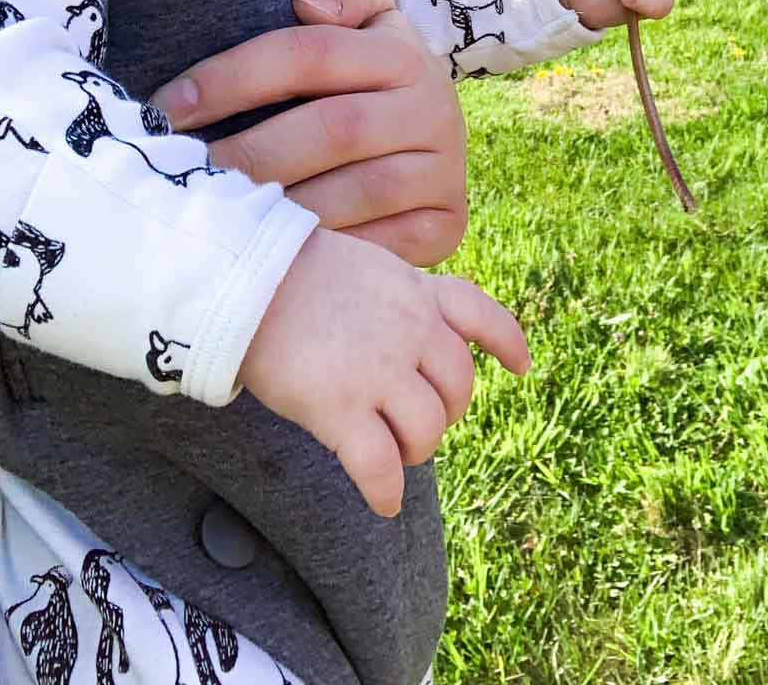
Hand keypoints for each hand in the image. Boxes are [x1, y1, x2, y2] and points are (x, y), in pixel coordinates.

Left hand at [150, 0, 467, 266]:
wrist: (434, 132)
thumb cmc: (366, 72)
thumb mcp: (363, 17)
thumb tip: (307, 2)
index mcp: (404, 52)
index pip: (310, 54)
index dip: (233, 77)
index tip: (168, 107)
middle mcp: (434, 110)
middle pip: (332, 129)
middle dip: (248, 153)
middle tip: (184, 174)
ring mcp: (442, 174)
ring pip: (349, 195)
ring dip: (275, 209)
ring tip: (214, 214)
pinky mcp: (444, 228)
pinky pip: (372, 248)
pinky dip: (316, 252)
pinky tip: (265, 251)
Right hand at [238, 226, 529, 515]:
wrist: (244, 278)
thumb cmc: (290, 271)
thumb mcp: (365, 266)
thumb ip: (398, 297)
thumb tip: (415, 336)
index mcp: (416, 291)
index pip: (480, 314)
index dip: (507, 342)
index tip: (523, 366)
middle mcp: (410, 330)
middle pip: (458, 388)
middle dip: (443, 412)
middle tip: (414, 422)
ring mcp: (378, 371)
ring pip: (426, 432)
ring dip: (413, 452)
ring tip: (391, 455)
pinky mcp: (340, 408)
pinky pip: (380, 467)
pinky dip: (386, 492)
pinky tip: (383, 501)